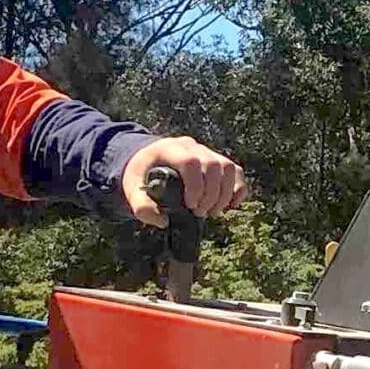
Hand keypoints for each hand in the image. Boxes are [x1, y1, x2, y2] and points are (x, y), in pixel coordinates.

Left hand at [121, 137, 244, 224]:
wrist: (147, 160)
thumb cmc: (141, 173)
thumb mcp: (131, 187)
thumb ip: (141, 206)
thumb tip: (162, 221)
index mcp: (170, 149)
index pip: (191, 162)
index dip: (196, 186)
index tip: (190, 205)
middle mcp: (191, 147)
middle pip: (214, 165)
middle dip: (210, 194)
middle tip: (199, 212)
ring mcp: (206, 152)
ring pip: (228, 168)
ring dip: (224, 194)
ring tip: (212, 211)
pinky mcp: (216, 161)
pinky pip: (235, 171)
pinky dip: (238, 189)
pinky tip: (229, 206)